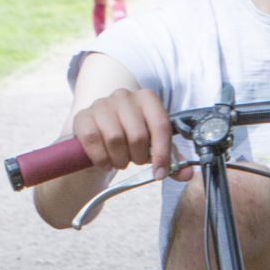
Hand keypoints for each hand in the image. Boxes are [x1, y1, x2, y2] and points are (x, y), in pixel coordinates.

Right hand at [71, 85, 186, 177]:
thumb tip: (187, 173)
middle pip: (138, 135)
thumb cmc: (131, 139)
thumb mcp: (153, 147)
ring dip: (120, 160)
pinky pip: (94, 141)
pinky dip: (101, 159)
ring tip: (120, 161)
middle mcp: (124, 96)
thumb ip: (172, 160)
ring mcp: (101, 104)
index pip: (160, 125)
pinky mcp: (82, 117)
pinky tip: (105, 162)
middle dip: (138, 157)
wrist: (99, 136)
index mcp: (147, 99)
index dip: (162, 153)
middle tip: (134, 160)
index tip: (159, 172)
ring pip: (115, 139)